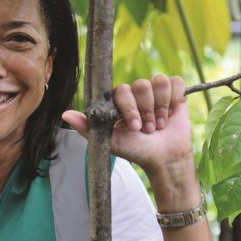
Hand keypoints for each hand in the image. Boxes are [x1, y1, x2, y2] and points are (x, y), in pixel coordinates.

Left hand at [62, 75, 190, 173]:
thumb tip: (65, 114)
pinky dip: (175, 99)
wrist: (164, 159)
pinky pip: (175, 82)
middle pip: (141, 85)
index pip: (122, 90)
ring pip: (159, 82)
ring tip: (159, 125)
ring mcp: (155, 92)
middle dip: (146, 111)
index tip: (134, 127)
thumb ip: (88, 127)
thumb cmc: (137, 150)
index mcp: (119, 101)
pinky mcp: (174, 93)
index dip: (130, 108)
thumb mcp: (111, 141)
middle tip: (148, 130)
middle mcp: (136, 93)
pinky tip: (172, 114)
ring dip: (161, 107)